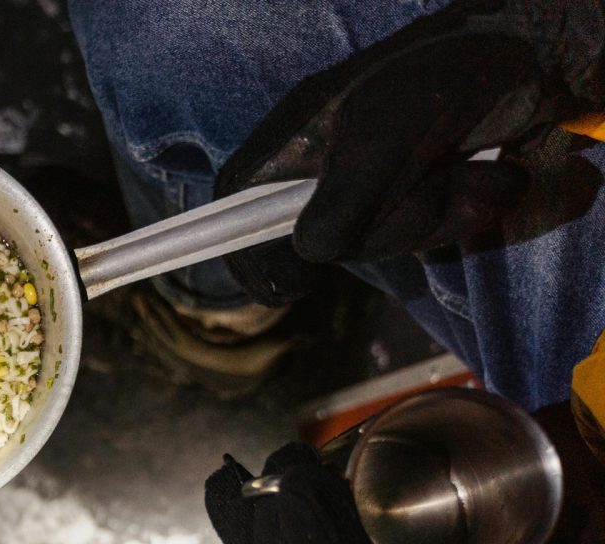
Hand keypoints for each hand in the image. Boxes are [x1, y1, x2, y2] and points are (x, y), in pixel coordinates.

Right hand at [215, 0, 604, 303]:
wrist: (521, 48)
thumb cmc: (436, 78)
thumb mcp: (380, 139)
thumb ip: (340, 206)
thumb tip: (311, 256)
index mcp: (286, 148)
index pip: (232, 217)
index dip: (250, 257)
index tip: (288, 286)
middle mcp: (319, 171)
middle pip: (323, 246)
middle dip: (391, 223)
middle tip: (428, 177)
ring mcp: (370, 186)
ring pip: (386, 245)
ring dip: (442, 214)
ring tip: (463, 166)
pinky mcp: (415, 194)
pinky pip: (428, 235)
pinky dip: (464, 210)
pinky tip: (480, 176)